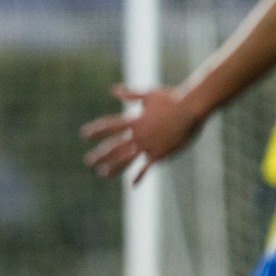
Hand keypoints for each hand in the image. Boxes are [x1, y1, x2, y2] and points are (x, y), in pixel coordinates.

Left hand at [80, 84, 204, 182]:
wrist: (191, 109)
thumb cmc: (172, 99)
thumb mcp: (149, 95)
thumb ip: (131, 94)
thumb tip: (114, 89)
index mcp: (134, 120)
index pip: (110, 126)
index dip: (97, 131)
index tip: (84, 135)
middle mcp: (137, 135)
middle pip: (114, 146)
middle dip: (100, 155)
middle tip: (88, 161)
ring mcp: (147, 145)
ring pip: (126, 159)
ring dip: (113, 167)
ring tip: (103, 174)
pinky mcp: (159, 154)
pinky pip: (146, 168)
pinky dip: (139, 177)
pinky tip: (132, 185)